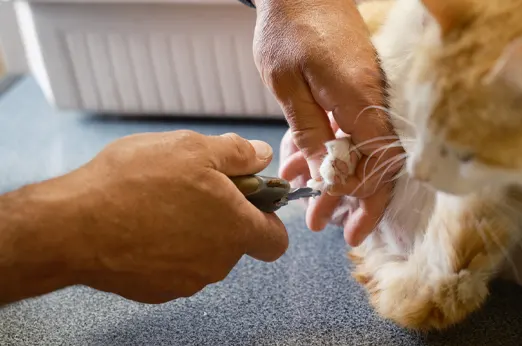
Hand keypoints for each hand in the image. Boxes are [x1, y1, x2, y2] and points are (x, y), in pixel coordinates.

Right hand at [38, 131, 287, 303]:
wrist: (72, 226)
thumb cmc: (134, 183)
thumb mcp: (192, 148)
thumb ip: (237, 153)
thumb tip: (262, 156)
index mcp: (235, 230)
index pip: (275, 240)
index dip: (268, 218)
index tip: (250, 199)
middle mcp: (217, 263)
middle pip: (235, 242)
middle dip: (222, 216)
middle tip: (192, 187)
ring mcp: (185, 281)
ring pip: (203, 253)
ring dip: (192, 230)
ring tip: (159, 203)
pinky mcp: (155, 290)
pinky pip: (174, 266)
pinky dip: (166, 248)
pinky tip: (141, 225)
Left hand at [253, 0, 402, 245]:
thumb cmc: (290, 27)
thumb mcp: (287, 84)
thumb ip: (308, 130)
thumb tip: (324, 173)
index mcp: (359, 99)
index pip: (378, 164)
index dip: (367, 201)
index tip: (348, 227)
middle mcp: (373, 99)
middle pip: (378, 163)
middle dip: (355, 200)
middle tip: (330, 226)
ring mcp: (369, 93)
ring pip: (361, 149)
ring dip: (335, 176)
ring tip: (308, 200)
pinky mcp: (358, 88)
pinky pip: (350, 129)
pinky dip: (328, 150)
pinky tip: (301, 162)